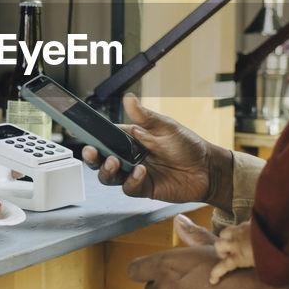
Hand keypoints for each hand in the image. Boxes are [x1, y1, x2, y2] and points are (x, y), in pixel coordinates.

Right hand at [82, 93, 231, 207]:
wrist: (206, 169)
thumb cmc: (188, 145)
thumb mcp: (166, 126)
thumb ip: (144, 116)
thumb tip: (129, 99)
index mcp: (132, 138)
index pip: (106, 137)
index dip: (93, 137)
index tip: (81, 134)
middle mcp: (130, 157)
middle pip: (101, 159)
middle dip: (92, 157)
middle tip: (92, 152)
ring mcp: (135, 174)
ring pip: (109, 176)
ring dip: (107, 170)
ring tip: (114, 162)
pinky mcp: (144, 189)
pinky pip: (129, 188)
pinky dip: (131, 180)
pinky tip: (140, 172)